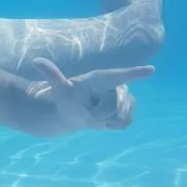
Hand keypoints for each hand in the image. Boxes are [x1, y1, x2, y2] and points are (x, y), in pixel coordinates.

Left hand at [31, 58, 154, 129]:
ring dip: (105, 121)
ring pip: (120, 116)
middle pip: (113, 107)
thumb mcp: (59, 89)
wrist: (73, 112)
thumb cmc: (67, 98)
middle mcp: (117, 84)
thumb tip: (36, 60)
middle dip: (98, 114)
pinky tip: (105, 120)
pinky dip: (113, 125)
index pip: (119, 75)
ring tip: (96, 113)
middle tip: (89, 109)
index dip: (135, 74)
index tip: (151, 71)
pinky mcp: (129, 108)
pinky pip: (124, 123)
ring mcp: (125, 96)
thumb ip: (51, 74)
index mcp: (101, 77)